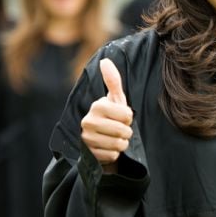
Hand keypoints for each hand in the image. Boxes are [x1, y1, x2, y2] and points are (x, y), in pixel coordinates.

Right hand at [80, 58, 133, 172]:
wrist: (99, 137)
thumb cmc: (111, 115)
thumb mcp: (115, 98)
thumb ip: (113, 80)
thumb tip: (105, 60)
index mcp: (97, 106)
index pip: (127, 115)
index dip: (129, 117)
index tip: (122, 116)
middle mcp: (88, 121)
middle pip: (123, 131)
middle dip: (127, 132)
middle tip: (119, 128)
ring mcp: (86, 139)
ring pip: (119, 144)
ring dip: (121, 143)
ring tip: (114, 137)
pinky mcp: (88, 154)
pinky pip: (113, 156)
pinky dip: (114, 153)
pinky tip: (107, 147)